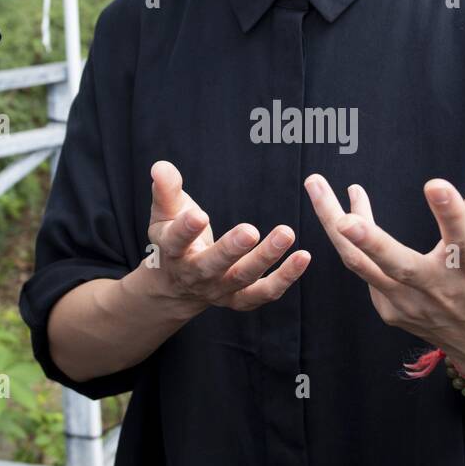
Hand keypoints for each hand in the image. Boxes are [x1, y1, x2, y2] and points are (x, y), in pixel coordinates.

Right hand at [143, 159, 310, 312]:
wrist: (177, 285)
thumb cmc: (173, 238)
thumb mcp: (164, 214)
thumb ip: (165, 190)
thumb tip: (160, 166)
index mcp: (172, 252)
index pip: (176, 242)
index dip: (186, 230)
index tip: (199, 215)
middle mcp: (195, 275)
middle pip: (212, 266)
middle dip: (231, 249)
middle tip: (250, 230)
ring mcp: (219, 290)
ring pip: (242, 277)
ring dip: (265, 258)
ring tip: (286, 233)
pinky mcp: (240, 299)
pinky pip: (264, 292)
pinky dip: (285, 278)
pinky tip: (303, 257)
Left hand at [303, 117, 464, 377]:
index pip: (462, 233)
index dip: (449, 211)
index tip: (435, 185)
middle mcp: (439, 286)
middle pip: (397, 262)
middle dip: (370, 241)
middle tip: (345, 218)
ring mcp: (410, 302)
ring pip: (363, 264)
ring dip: (334, 224)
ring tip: (316, 184)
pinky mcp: (390, 311)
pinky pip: (364, 271)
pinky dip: (352, 242)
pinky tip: (345, 214)